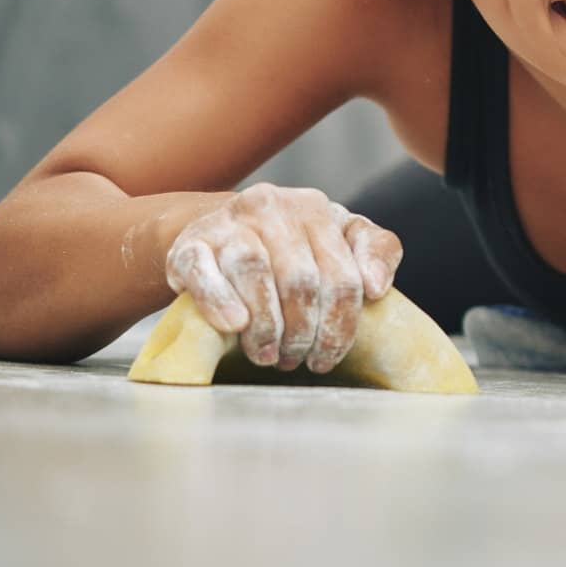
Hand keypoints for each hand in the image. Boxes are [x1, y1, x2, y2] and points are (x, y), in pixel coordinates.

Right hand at [163, 183, 400, 372]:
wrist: (217, 233)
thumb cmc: (290, 245)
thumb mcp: (341, 239)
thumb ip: (376, 251)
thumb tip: (377, 285)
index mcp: (314, 207)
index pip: (342, 276)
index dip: (340, 326)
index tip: (329, 357)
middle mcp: (271, 206)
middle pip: (300, 281)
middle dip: (303, 332)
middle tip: (296, 360)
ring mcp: (227, 223)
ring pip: (255, 274)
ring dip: (265, 326)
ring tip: (268, 354)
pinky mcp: (188, 244)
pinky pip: (203, 273)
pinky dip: (220, 302)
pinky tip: (234, 327)